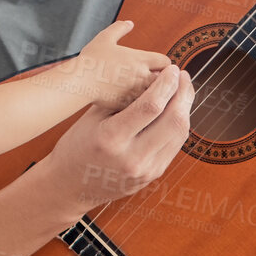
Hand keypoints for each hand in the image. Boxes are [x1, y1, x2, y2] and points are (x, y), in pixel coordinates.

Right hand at [35, 65, 193, 218]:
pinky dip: (179, 124)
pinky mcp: (153, 175)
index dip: (166, 84)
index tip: (172, 69)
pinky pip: (175, 145)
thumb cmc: (77, 146)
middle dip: (183, 94)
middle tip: (183, 76)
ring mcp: (146, 170)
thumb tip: (153, 78)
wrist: (70, 186)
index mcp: (111, 139)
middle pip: (174, 120)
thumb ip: (123, 100)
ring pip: (179, 133)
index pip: (150, 107)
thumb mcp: (92, 118)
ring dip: (185, 108)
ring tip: (182, 90)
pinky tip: (176, 110)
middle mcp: (132, 158)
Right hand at [63, 20, 172, 107]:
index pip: (166, 62)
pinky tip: (130, 102)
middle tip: (152, 81)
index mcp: (140, 59)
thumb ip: (119, 29)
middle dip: (161, 81)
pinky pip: (140, 107)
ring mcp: (135, 92)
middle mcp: (142, 76)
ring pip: (154, 95)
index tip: (156, 67)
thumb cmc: (91, 59)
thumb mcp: (105, 38)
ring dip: (151, 94)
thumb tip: (129, 23)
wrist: (79, 81)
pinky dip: (139, 105)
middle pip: (165, 81)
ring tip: (142, 92)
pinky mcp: (127, 105)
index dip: (163, 65)